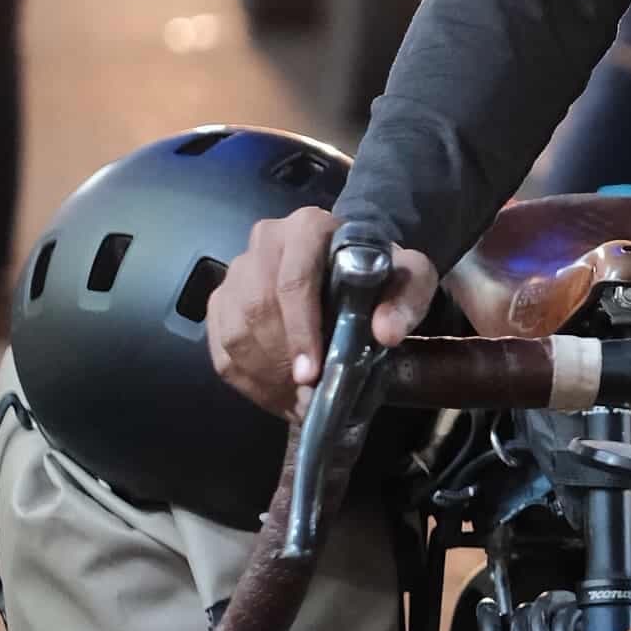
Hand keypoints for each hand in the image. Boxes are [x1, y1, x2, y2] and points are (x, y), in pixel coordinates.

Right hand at [206, 204, 437, 416]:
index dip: (300, 330)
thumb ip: (406, 299)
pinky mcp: (222, 301)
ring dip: (263, 375)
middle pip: (257, 307)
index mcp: (308, 228)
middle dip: (281, 361)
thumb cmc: (380, 273)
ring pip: (234, 330)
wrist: (353, 268)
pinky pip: (221, 347)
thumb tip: (385, 333)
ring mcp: (237, 271)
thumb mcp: (410, 278)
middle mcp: (265, 241)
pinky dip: (247, 380)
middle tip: (307, 397)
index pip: (293, 280)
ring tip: (296, 402)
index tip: (311, 374)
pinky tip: (277, 397)